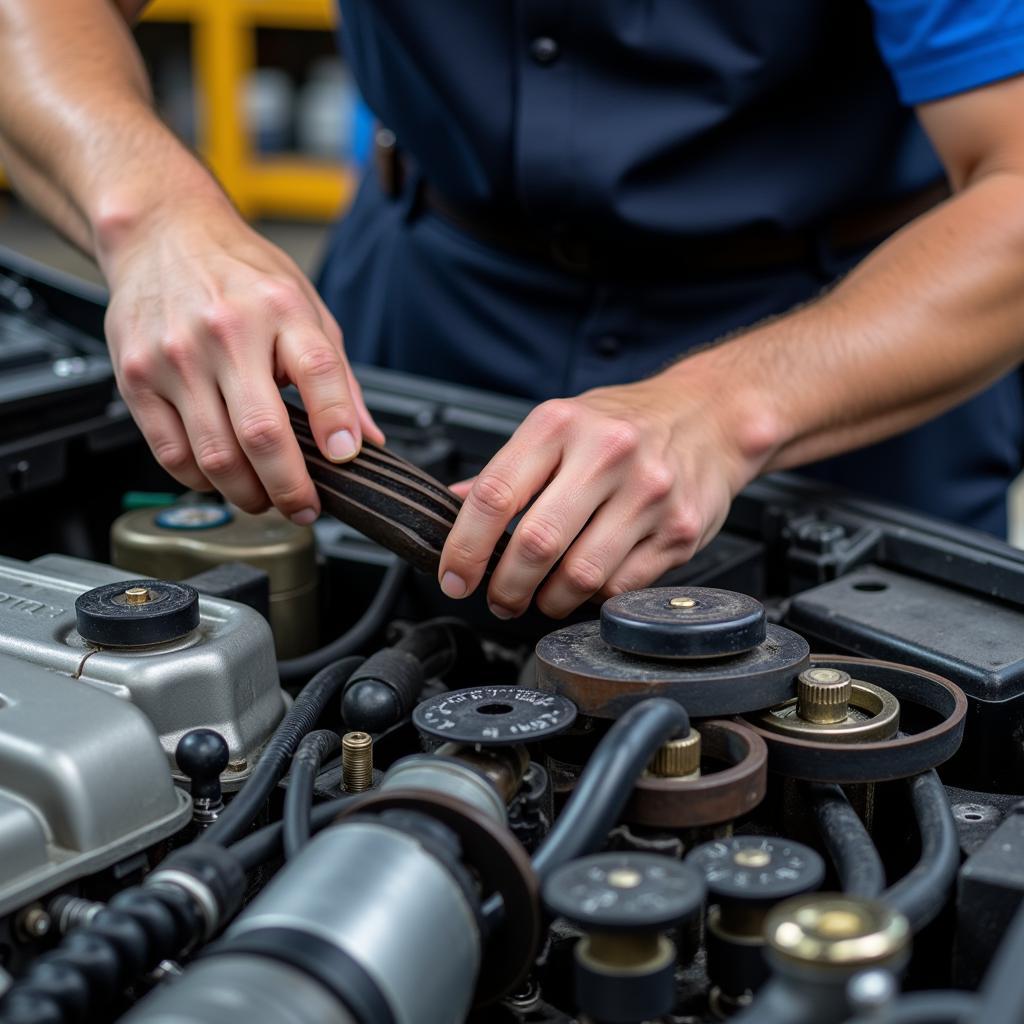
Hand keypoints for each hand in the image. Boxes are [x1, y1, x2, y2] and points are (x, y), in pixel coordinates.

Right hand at [103, 195, 382, 522]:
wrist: (160, 234)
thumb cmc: (240, 273)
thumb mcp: (305, 307)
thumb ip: (338, 377)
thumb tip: (366, 439)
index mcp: (280, 309)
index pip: (319, 373)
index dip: (337, 425)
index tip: (346, 459)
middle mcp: (225, 333)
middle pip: (262, 434)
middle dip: (291, 487)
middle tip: (305, 507)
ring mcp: (176, 358)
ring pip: (215, 457)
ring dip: (247, 495)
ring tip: (265, 497)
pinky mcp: (137, 379)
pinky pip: (172, 454)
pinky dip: (202, 481)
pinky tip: (221, 477)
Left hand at [437, 359, 776, 617]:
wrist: (711, 416)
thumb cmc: (627, 423)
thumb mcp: (560, 425)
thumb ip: (508, 469)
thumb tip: (454, 506)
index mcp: (561, 424)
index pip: (495, 495)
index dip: (465, 547)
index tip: (455, 577)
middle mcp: (606, 453)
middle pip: (536, 543)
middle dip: (505, 587)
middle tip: (499, 599)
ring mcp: (648, 493)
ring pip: (580, 575)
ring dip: (549, 601)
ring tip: (542, 597)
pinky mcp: (679, 530)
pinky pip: (621, 587)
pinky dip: (594, 598)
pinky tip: (588, 586)